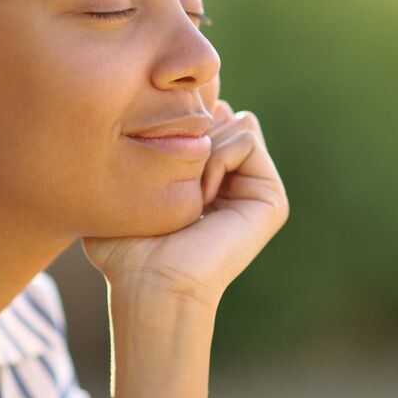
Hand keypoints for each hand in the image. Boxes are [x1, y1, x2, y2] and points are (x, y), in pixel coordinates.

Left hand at [80, 99, 289, 307]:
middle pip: (225, 115)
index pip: (208, 119)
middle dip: (194, 135)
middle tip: (175, 178)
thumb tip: (162, 116)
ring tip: (189, 191)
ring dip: (205, 149)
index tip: (157, 162)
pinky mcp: (271, 199)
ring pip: (239, 123)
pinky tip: (204, 196)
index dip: (181, 126)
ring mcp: (256, 190)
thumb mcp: (126, 189)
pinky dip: (219, 158)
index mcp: (210, 181)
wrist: (152, 282)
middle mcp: (237, 183)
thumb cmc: (128, 248)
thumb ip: (142, 150)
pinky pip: (247, 139)